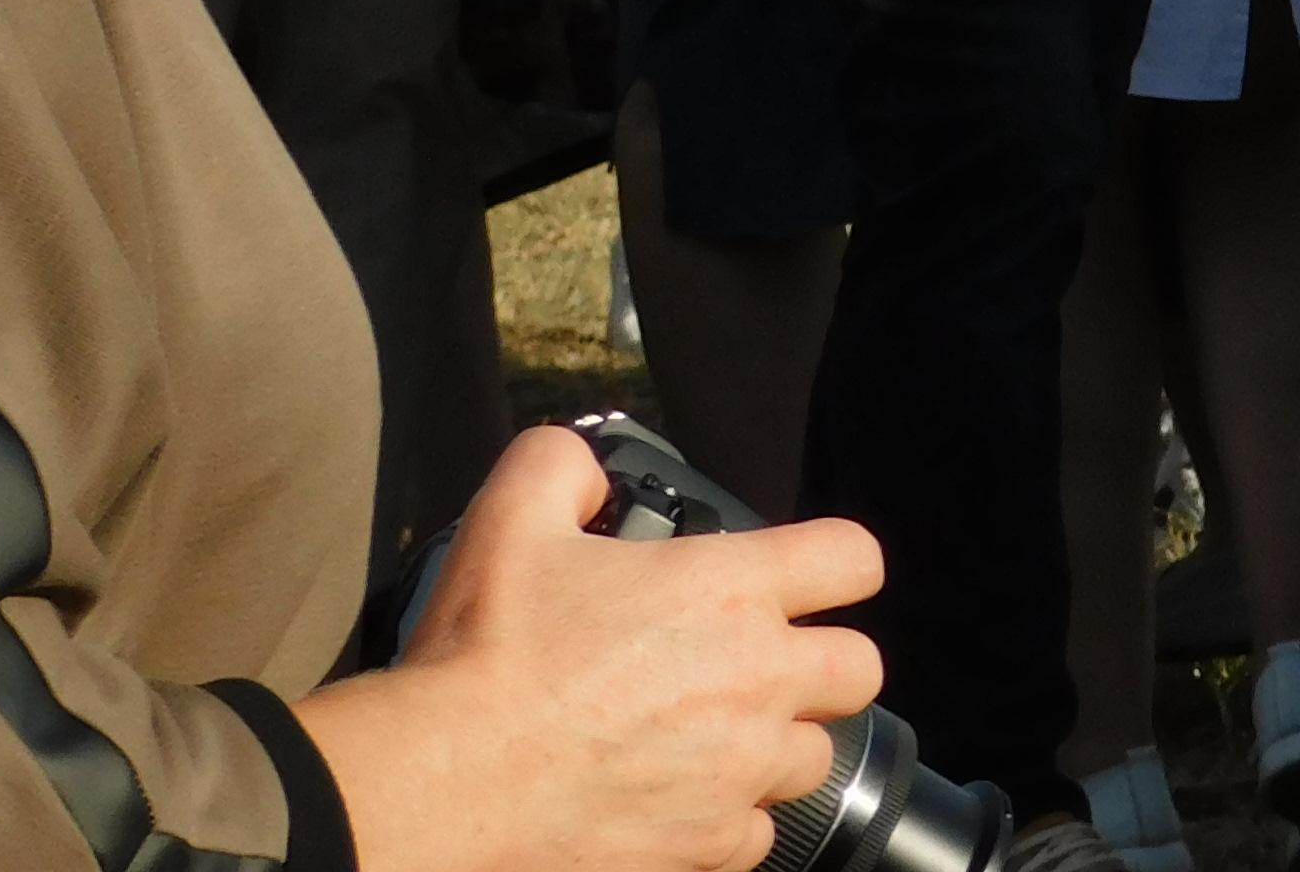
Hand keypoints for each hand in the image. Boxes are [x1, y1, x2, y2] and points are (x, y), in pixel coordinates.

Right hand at [296, 426, 882, 871]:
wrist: (441, 786)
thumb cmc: (483, 656)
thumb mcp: (511, 519)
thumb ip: (562, 466)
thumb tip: (589, 469)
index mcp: (732, 590)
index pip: (853, 559)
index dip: (835, 564)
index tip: (807, 579)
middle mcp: (758, 681)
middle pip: (859, 670)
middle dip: (823, 666)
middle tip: (762, 668)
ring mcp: (738, 772)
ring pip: (812, 760)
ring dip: (775, 749)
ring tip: (713, 740)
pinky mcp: (703, 848)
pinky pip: (753, 840)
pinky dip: (725, 825)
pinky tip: (679, 804)